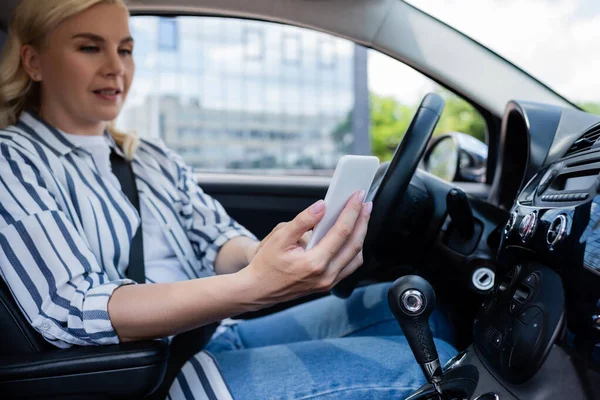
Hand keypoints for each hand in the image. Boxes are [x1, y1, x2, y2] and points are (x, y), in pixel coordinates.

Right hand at [238, 191, 371, 307]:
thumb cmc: (266, 264)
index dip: (352, 211)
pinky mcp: (328, 284)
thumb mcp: (279, 237)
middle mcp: (325, 275)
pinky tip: (352, 237)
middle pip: (354, 244)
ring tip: (361, 217)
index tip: (358, 197)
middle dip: (362, 221)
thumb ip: (302, 221)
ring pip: (356, 257)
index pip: (342, 232)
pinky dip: (354, 250)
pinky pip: (349, 266)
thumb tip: (321, 206)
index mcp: (314, 263)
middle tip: (365, 203)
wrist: (259, 290)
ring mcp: (328, 282)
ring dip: (361, 235)